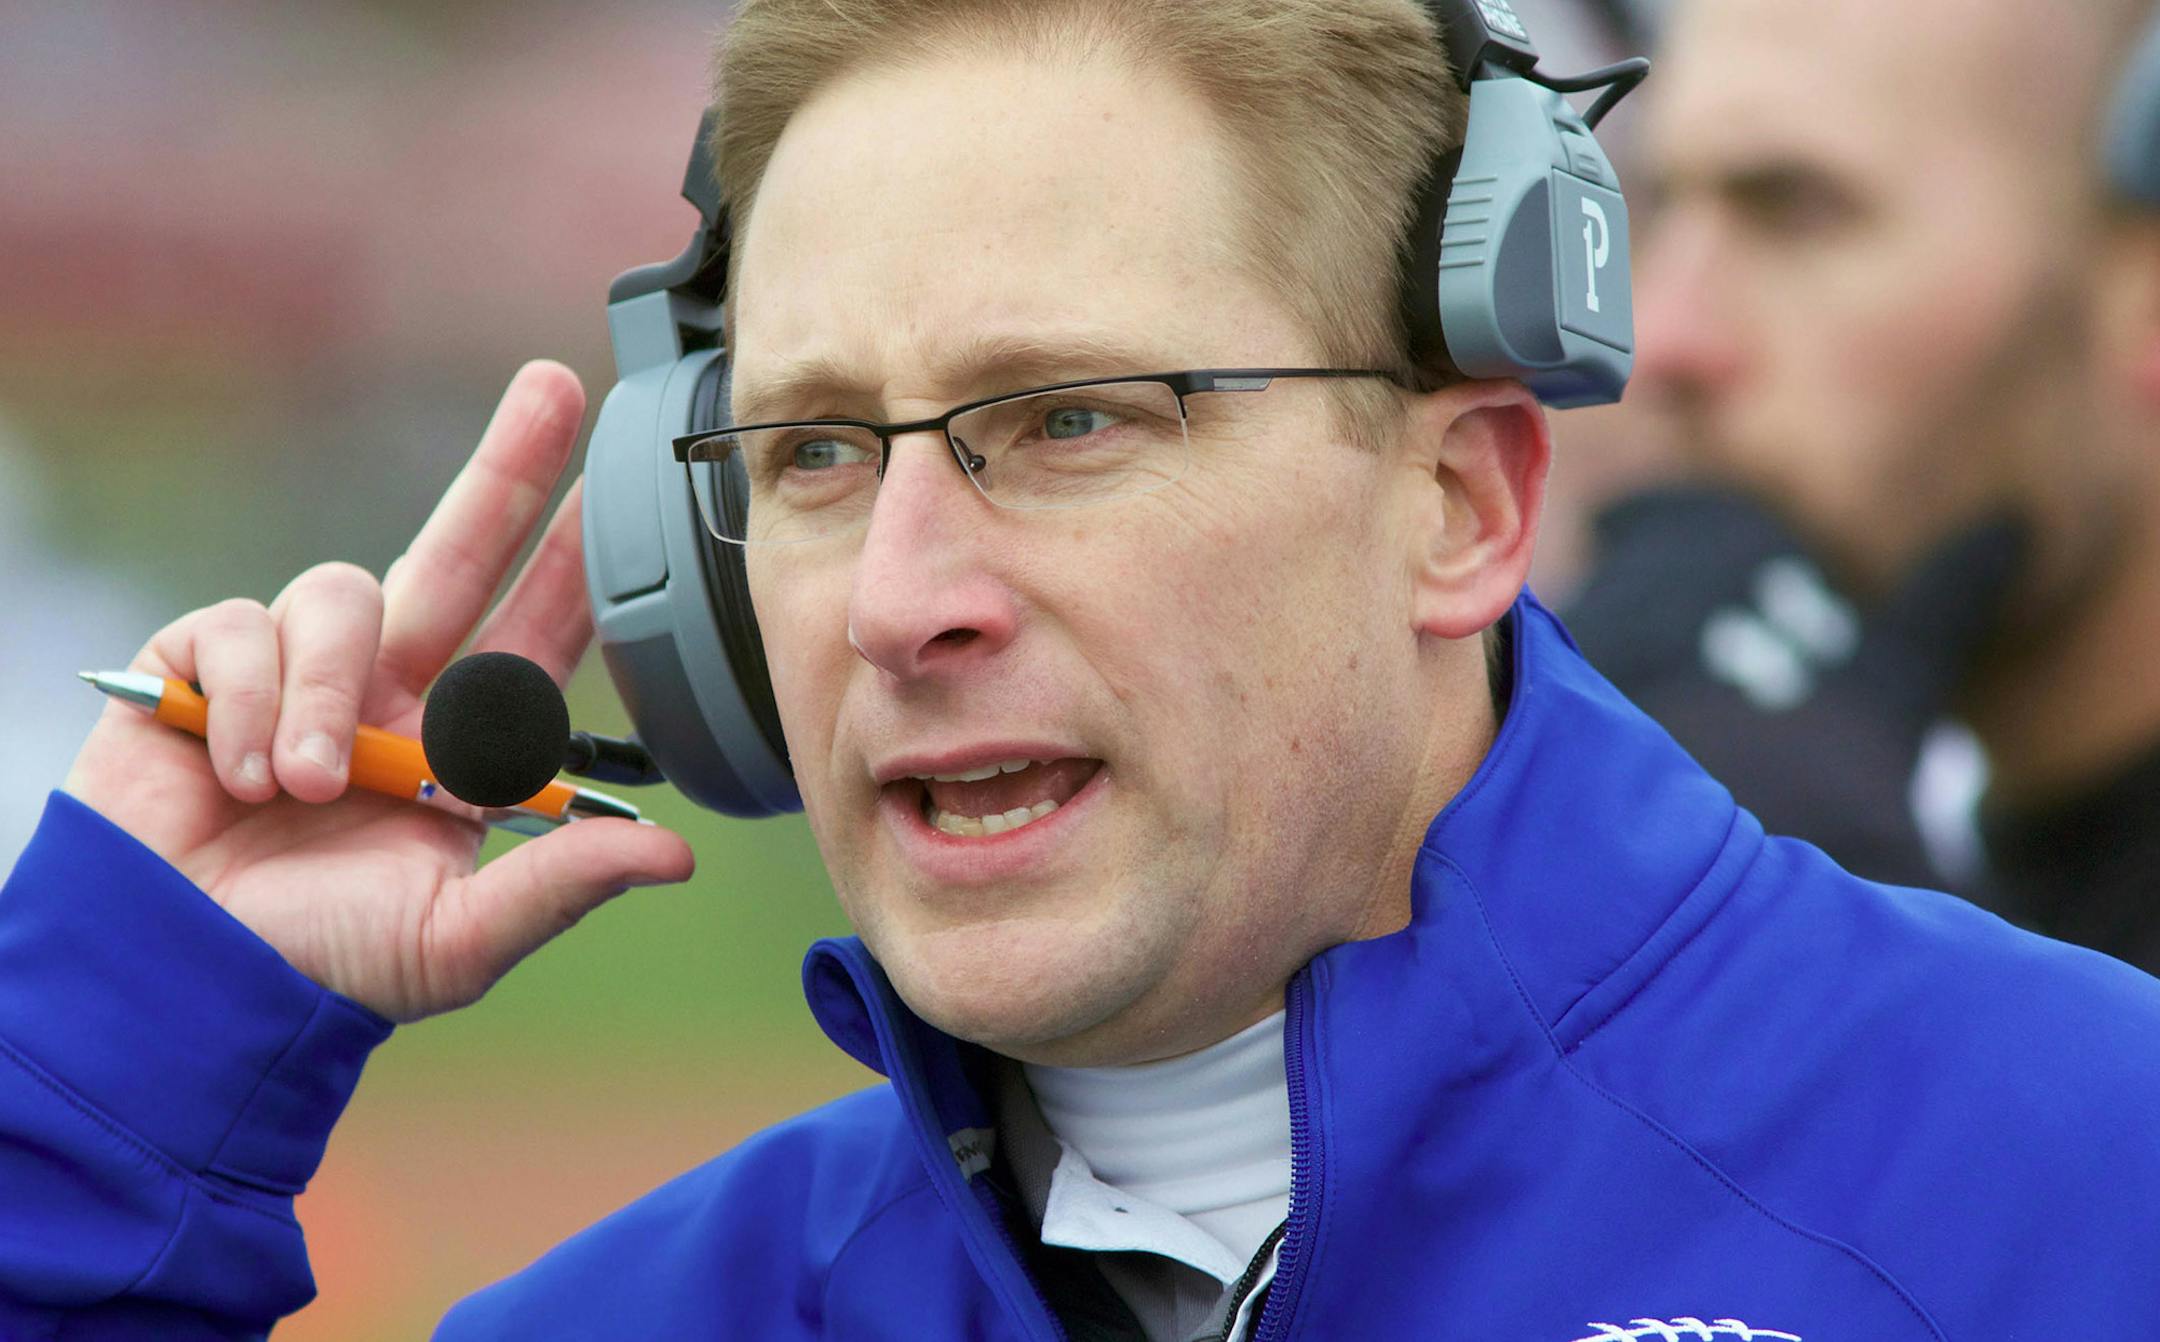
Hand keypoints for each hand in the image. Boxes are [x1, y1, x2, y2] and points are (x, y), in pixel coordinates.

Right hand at [62, 361, 696, 1021]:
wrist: (183, 980)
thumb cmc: (321, 964)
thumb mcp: (457, 939)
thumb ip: (557, 886)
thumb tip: (676, 857)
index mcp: (459, 739)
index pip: (536, 630)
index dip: (577, 559)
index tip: (624, 484)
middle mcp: (391, 685)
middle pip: (459, 548)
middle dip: (510, 467)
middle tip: (558, 389)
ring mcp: (299, 668)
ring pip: (342, 597)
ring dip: (326, 694)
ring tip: (306, 788)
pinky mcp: (204, 664)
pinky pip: (243, 630)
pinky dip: (250, 704)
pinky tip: (239, 776)